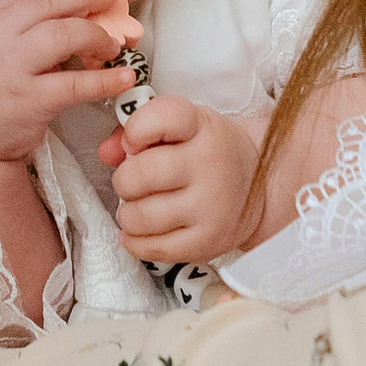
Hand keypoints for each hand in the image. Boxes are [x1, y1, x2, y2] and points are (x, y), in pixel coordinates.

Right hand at [0, 0, 139, 166]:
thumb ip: (5, 23)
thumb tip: (57, 7)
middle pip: (51, 3)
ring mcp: (12, 68)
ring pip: (65, 34)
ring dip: (97, 34)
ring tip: (114, 41)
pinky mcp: (29, 101)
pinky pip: (76, 84)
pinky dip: (106, 79)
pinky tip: (123, 76)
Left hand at [97, 95, 260, 265]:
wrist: (259, 185)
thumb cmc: (210, 151)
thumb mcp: (183, 127)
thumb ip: (139, 130)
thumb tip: (106, 152)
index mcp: (203, 128)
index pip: (163, 117)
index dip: (136, 129)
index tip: (133, 141)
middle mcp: (210, 165)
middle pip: (140, 174)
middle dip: (124, 179)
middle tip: (131, 181)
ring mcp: (210, 207)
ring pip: (141, 215)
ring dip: (126, 212)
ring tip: (136, 206)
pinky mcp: (207, 241)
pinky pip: (153, 248)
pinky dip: (134, 240)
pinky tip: (139, 230)